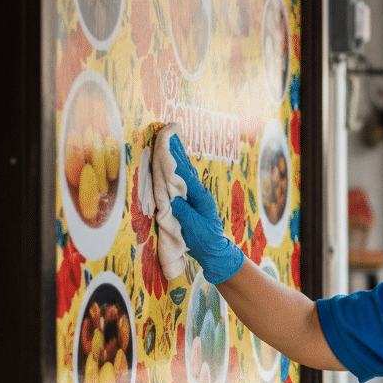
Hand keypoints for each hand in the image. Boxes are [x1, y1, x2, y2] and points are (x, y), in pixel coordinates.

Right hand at [167, 132, 244, 283]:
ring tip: (169, 140)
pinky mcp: (191, 203)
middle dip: (175, 150)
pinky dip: (175, 171)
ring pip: (183, 174)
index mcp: (199, 196)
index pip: (183, 172)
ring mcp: (195, 197)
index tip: (168, 139)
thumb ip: (182, 211)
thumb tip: (169, 196)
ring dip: (175, 157)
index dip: (174, 156)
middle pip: (183, 168)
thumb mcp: (193, 226)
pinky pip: (181, 183)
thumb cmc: (205, 240)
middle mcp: (198, 193)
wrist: (214, 252)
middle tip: (169, 130)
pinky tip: (172, 163)